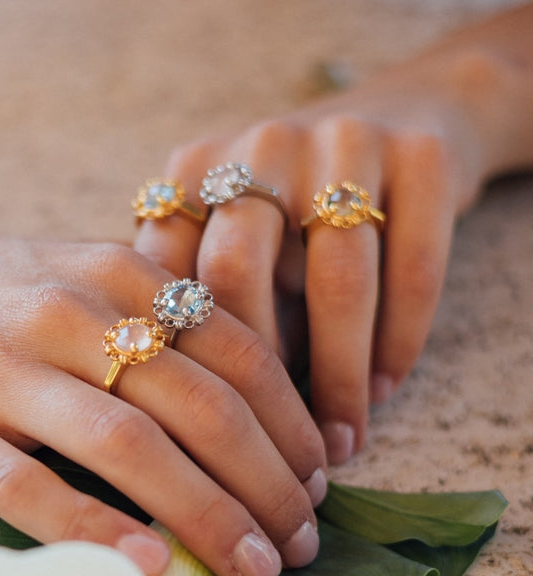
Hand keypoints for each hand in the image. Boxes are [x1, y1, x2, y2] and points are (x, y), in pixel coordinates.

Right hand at [0, 188, 325, 575]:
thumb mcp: (84, 276)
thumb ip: (160, 322)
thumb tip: (248, 411)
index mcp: (116, 274)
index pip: (236, 353)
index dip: (290, 425)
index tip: (317, 480)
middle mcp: (66, 313)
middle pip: (198, 405)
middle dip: (267, 482)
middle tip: (300, 540)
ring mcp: (1, 369)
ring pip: (126, 446)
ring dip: (205, 514)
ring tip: (253, 564)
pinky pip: (27, 486)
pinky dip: (94, 528)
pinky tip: (149, 565)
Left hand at [134, 48, 504, 464]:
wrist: (400, 117)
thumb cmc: (293, 207)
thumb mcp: (228, 233)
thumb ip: (196, 296)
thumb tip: (191, 413)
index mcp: (193, 169)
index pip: (167, 273)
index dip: (184, 359)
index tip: (200, 427)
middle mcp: (260, 147)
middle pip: (237, 271)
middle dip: (255, 375)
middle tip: (273, 446)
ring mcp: (342, 141)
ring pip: (337, 282)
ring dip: (339, 376)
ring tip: (339, 439)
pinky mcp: (421, 154)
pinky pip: (412, 268)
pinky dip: (399, 341)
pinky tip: (384, 388)